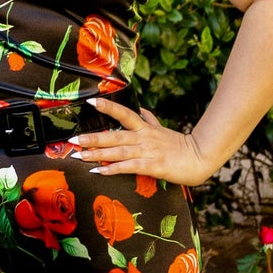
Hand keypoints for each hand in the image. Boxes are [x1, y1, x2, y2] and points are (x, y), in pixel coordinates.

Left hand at [68, 100, 214, 185]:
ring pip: (118, 152)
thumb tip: (140, 109)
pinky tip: (99, 171)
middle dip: (92, 138)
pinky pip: (129, 167)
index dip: (108, 107)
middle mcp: (144, 138)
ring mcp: (148, 152)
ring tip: (79, 156)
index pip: (124, 113)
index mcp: (146, 128)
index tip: (91, 101)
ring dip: (97, 154)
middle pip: (114, 136)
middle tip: (72, 140)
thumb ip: (150, 120)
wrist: (200, 157)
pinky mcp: (153, 166)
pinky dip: (113, 169)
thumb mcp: (163, 129)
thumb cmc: (181, 146)